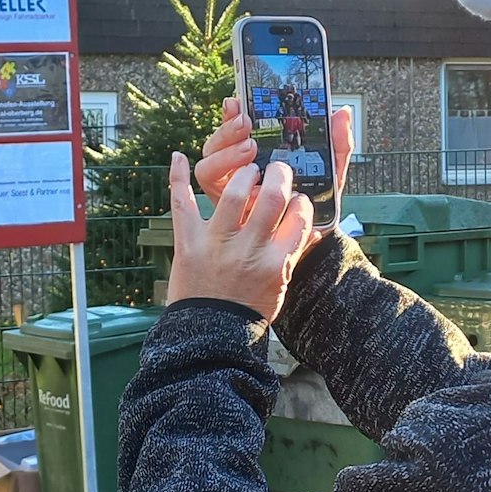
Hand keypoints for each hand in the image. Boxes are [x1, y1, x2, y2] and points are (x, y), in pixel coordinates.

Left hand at [165, 152, 316, 321]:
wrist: (210, 334)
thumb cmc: (247, 310)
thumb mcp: (279, 286)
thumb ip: (292, 254)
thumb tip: (312, 228)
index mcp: (275, 262)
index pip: (300, 217)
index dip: (301, 201)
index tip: (298, 197)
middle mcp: (247, 250)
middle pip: (272, 197)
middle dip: (279, 176)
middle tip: (278, 170)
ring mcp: (216, 244)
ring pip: (234, 194)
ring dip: (244, 175)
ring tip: (249, 171)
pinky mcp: (187, 242)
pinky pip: (182, 204)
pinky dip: (178, 178)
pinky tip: (178, 157)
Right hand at [197, 100, 354, 204]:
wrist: (315, 239)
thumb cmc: (318, 202)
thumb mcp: (330, 172)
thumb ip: (337, 145)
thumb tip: (341, 113)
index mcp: (259, 155)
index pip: (236, 129)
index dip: (232, 114)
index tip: (238, 100)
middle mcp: (239, 169)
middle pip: (216, 144)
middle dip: (227, 130)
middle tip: (247, 124)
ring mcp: (229, 190)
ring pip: (207, 166)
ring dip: (224, 155)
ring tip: (249, 149)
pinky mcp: (225, 211)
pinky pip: (213, 192)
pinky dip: (225, 180)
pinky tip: (250, 185)